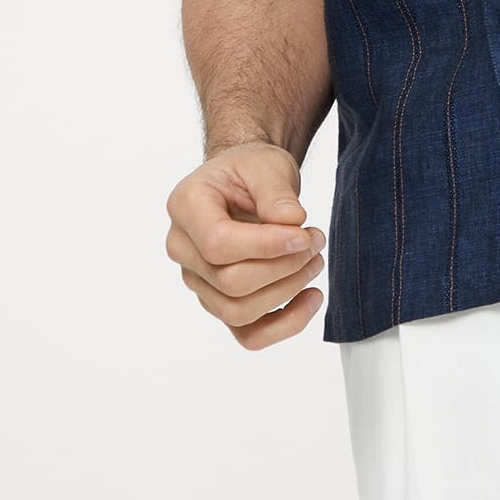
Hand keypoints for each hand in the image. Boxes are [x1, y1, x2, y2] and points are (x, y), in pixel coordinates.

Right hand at [164, 142, 326, 348]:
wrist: (244, 184)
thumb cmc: (249, 171)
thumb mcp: (265, 165)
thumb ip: (276, 191)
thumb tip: (293, 221)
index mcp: (186, 207)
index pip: (218, 243)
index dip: (265, 246)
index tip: (304, 234)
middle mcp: (184, 249)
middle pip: (230, 282)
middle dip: (283, 267)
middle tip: (315, 241)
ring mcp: (199, 281)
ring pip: (238, 312)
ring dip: (287, 292)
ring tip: (315, 261)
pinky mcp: (220, 303)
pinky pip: (248, 334)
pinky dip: (285, 325)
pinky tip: (310, 299)